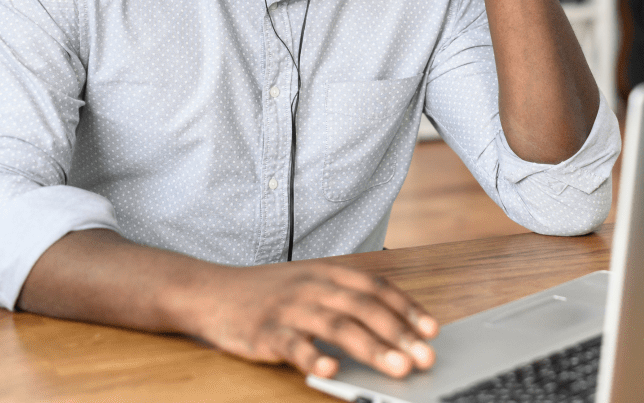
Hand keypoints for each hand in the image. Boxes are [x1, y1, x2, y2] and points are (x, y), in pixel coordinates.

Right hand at [194, 260, 438, 378]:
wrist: (211, 292)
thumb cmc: (267, 293)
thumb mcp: (308, 285)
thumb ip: (344, 301)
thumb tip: (393, 329)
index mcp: (327, 273)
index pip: (376, 288)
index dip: (407, 308)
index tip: (432, 330)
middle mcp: (312, 286)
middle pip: (363, 307)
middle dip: (399, 333)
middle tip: (425, 357)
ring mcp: (289, 308)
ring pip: (337, 325)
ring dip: (371, 348)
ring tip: (397, 368)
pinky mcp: (265, 331)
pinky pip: (293, 344)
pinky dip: (314, 357)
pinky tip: (332, 370)